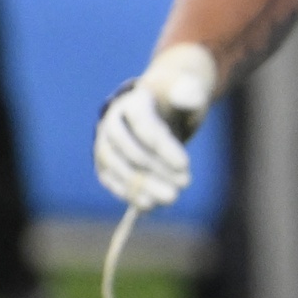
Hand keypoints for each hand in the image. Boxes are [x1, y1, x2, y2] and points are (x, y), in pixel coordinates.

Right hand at [94, 44, 216, 211]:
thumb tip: (187, 97)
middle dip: (155, 169)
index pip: (145, 127)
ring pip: (116, 167)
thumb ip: (192, 93)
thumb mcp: (192, 92)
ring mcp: (105, 142)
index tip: (186, 165)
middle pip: (128, 149)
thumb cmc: (179, 100)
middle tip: (184, 184)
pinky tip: (148, 205)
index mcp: (133, 102)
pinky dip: (127, 192)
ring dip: (142, 185)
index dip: (163, 147)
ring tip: (170, 198)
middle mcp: (112, 122)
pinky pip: (110, 178)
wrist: (162, 106)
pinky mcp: (105, 161)